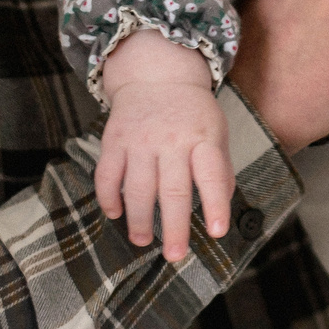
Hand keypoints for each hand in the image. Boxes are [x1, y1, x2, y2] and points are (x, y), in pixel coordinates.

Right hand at [98, 33, 234, 259]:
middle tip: (175, 255)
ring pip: (138, 188)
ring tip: (142, 241)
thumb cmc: (193, 113)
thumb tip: (222, 204)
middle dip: (174, 227)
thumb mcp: (216, 132)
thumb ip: (219, 168)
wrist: (157, 74)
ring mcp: (140, 140)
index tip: (217, 232)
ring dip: (139, 220)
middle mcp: (172, 141)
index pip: (212, 175)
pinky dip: (109, 198)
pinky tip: (116, 214)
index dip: (216, 204)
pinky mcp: (115, 140)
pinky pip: (107, 175)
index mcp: (203, 139)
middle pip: (173, 190)